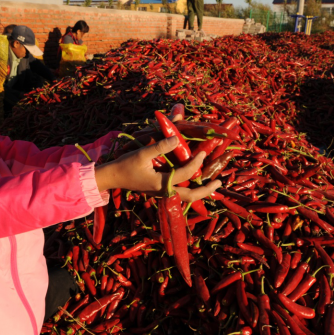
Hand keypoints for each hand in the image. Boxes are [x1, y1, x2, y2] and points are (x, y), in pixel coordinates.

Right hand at [95, 136, 221, 202]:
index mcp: (162, 183)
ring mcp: (162, 194)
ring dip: (200, 191)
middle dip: (207, 190)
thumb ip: (160, 146)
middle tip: (220, 182)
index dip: (196, 162)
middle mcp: (164, 192)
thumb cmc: (126, 165)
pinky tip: (195, 182)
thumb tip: (176, 138)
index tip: (203, 152)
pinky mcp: (159, 191)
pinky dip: (190, 189)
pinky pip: (179, 193)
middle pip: (191, 196)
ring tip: (212, 184)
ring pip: (186, 196)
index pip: (186, 173)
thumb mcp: (142, 153)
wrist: (112, 177)